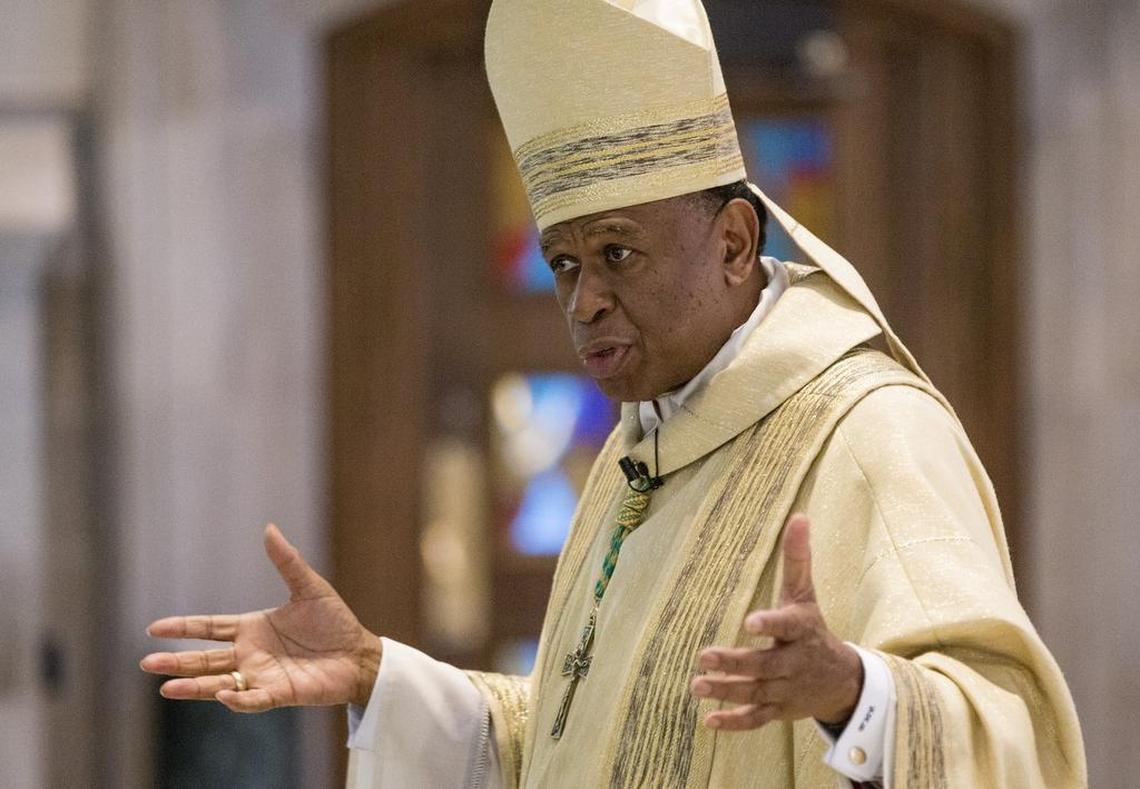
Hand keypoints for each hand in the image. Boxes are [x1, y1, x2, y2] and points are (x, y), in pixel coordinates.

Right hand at [140, 524, 381, 711]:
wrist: (359, 653)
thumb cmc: (334, 621)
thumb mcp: (309, 587)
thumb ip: (287, 561)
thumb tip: (269, 528)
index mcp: (252, 628)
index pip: (209, 628)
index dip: (182, 628)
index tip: (153, 628)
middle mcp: (250, 654)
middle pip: (205, 659)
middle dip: (176, 662)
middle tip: (147, 663)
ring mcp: (262, 676)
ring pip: (219, 683)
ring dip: (194, 687)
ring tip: (166, 688)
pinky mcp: (279, 694)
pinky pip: (253, 699)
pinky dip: (238, 699)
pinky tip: (223, 695)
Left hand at [690, 514, 862, 729]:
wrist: (843, 681)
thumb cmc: (814, 629)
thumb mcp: (806, 594)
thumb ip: (797, 558)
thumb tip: (799, 516)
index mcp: (800, 631)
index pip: (787, 627)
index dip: (770, 624)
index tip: (750, 622)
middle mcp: (794, 662)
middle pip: (763, 665)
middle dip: (734, 664)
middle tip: (703, 658)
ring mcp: (787, 690)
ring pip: (756, 693)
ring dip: (726, 691)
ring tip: (696, 685)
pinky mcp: (780, 711)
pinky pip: (757, 720)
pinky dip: (735, 723)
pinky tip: (709, 721)